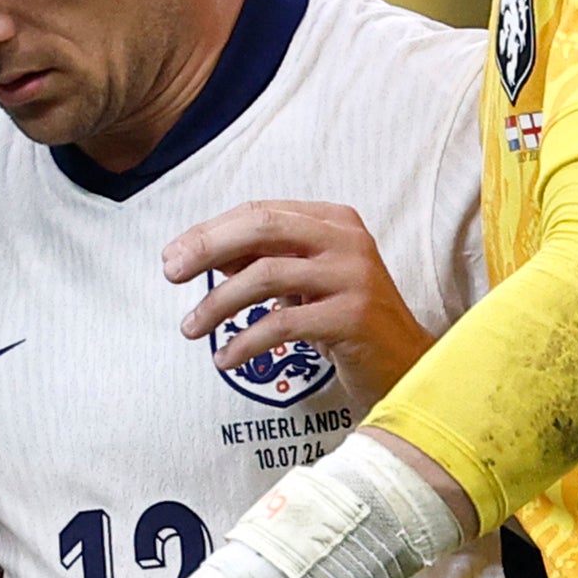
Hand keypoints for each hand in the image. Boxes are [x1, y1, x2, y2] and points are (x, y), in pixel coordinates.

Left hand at [165, 199, 433, 409]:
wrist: (407, 365)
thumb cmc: (346, 319)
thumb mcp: (305, 281)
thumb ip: (262, 260)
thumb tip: (200, 253)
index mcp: (334, 220)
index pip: (260, 212)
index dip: (210, 231)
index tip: (173, 256)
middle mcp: (346, 240)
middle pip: (262, 228)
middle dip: (207, 248)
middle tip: (170, 274)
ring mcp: (353, 276)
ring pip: (266, 275)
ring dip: (218, 303)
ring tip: (190, 328)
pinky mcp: (353, 317)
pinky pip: (283, 323)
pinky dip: (246, 341)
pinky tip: (226, 359)